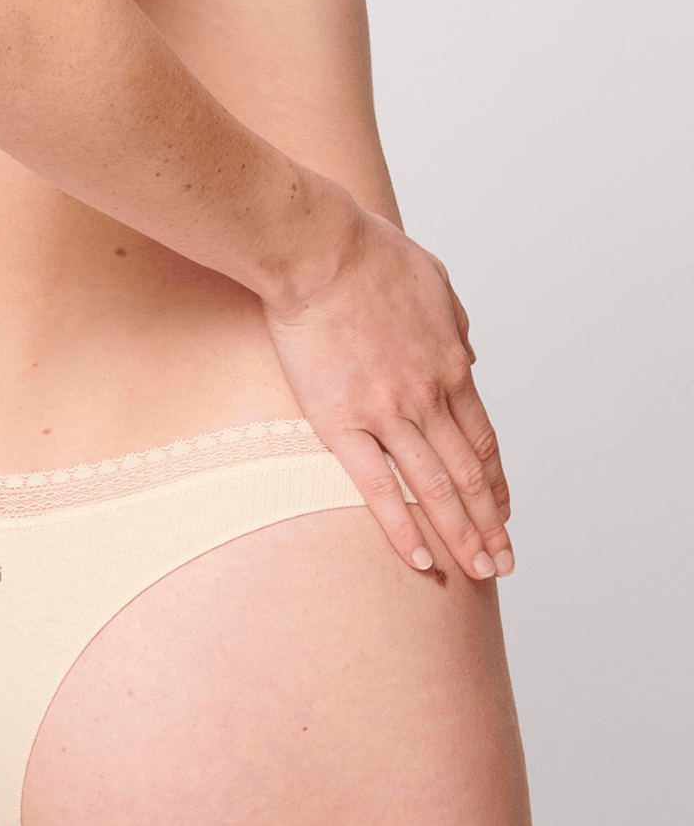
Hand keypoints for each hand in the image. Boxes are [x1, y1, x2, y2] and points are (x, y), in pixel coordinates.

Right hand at [262, 206, 512, 580]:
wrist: (319, 253)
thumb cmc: (369, 258)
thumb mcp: (436, 285)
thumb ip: (456, 327)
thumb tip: (470, 356)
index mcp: (451, 366)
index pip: (483, 442)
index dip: (497, 485)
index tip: (506, 514)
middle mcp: (429, 398)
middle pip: (468, 476)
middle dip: (492, 525)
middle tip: (505, 563)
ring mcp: (388, 414)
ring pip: (434, 489)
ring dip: (462, 536)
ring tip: (478, 572)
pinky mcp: (341, 424)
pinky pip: (377, 487)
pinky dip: (402, 527)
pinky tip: (420, 558)